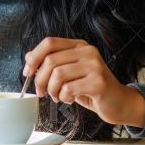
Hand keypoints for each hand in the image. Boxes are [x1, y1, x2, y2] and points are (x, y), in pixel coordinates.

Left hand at [23, 37, 144, 127]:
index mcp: (79, 45)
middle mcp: (88, 52)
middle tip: (41, 92)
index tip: (27, 72)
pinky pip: (69, 89)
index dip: (34, 57)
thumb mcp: (70, 73)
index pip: (49, 42)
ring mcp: (95, 66)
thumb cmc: (91, 88)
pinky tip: (69, 99)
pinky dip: (64, 97)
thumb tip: (28, 57)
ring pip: (58, 75)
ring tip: (58, 97)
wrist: (118, 102)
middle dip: (40, 79)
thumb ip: (52, 63)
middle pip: (50, 60)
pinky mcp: (99, 82)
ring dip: (52, 90)